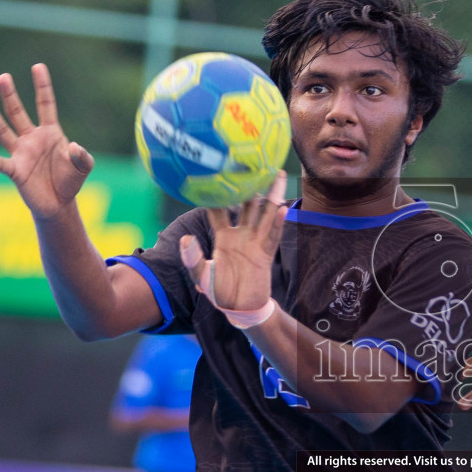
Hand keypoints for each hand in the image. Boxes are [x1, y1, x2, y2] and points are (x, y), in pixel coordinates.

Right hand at [0, 64, 93, 218]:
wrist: (59, 204)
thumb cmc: (70, 181)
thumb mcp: (83, 166)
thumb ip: (83, 156)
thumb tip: (73, 147)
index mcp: (50, 133)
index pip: (45, 104)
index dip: (42, 86)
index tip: (38, 66)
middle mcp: (32, 139)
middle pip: (18, 112)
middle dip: (10, 95)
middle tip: (3, 77)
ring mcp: (21, 153)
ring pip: (4, 131)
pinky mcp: (16, 171)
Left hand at [180, 171, 288, 312]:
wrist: (238, 309)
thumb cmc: (219, 291)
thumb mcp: (201, 276)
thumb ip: (192, 259)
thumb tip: (187, 239)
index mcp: (223, 236)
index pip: (218, 209)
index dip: (215, 193)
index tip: (213, 172)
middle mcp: (241, 234)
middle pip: (247, 205)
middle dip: (250, 184)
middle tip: (252, 162)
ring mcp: (255, 243)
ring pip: (265, 214)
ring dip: (272, 195)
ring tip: (277, 174)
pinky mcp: (265, 255)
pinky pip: (273, 236)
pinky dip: (279, 222)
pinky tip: (284, 208)